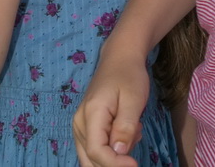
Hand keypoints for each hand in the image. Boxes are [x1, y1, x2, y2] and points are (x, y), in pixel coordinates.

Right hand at [73, 50, 149, 166]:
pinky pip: (95, 149)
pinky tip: (126, 132)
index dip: (115, 164)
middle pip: (91, 159)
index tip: (135, 164)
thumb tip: (118, 154)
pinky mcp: (85, 128)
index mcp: (91, 114)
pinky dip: (111, 150)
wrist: (120, 58)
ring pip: (92, 158)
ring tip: (132, 131)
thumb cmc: (129, 76)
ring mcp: (80, 126)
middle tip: (135, 138)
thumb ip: (125, 128)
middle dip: (114, 161)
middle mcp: (79, 124)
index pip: (96, 151)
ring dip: (114, 156)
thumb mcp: (133, 99)